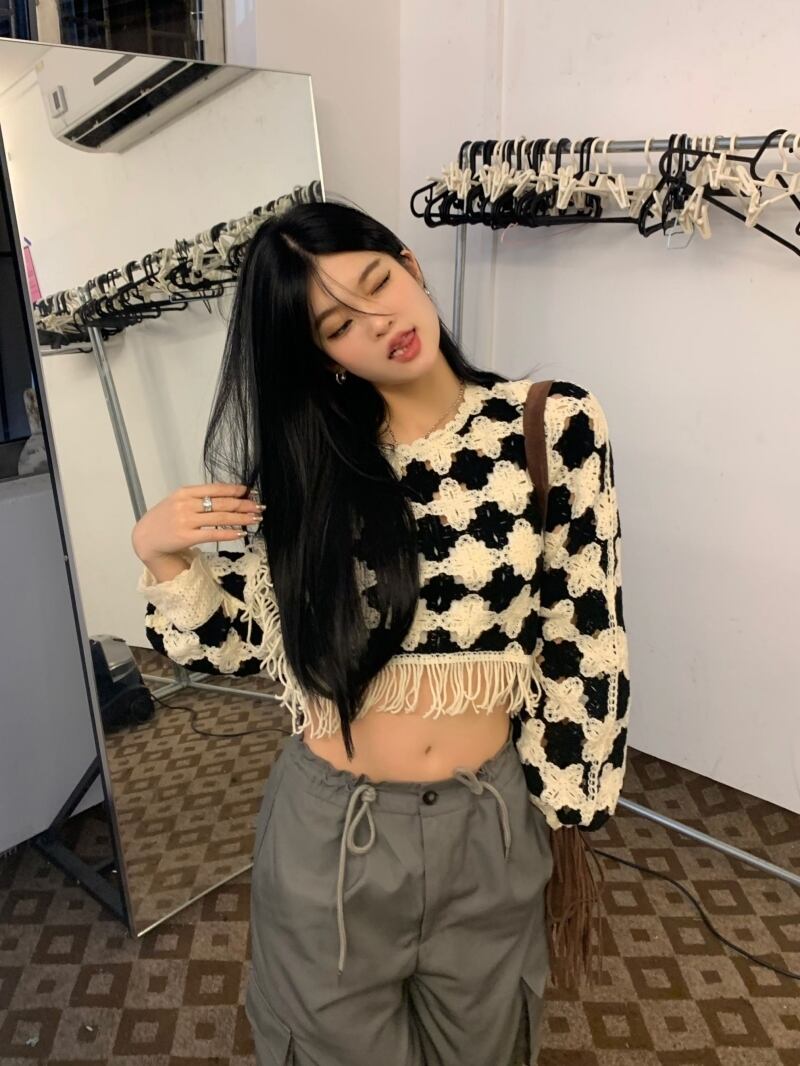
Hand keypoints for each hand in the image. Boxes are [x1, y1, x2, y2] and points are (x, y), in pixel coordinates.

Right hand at [131, 483, 263, 560]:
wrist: (146, 538)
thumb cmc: (165, 519)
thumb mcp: (178, 502)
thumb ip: (199, 498)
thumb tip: (229, 496)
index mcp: (185, 493)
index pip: (215, 489)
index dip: (235, 490)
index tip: (250, 492)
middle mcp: (186, 505)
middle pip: (221, 503)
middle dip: (243, 505)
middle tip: (259, 506)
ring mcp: (185, 521)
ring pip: (220, 518)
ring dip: (241, 518)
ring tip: (255, 519)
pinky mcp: (187, 537)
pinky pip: (213, 534)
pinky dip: (229, 533)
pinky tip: (241, 533)